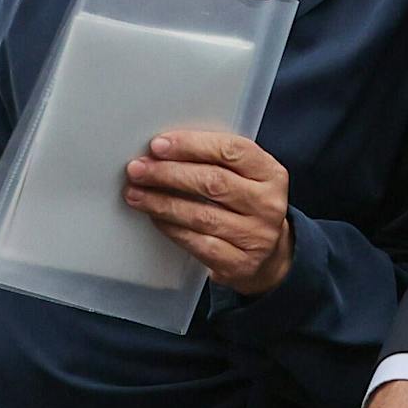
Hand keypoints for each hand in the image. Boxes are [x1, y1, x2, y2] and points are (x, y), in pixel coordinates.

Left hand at [124, 129, 292, 294]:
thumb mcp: (249, 178)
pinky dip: (170, 228)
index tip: (159, 145)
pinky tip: (154, 217)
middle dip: (169, 173)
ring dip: (161, 202)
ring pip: (200, 215)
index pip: (232, 151)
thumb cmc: (249, 207)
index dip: (192, 145)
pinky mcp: (237, 263)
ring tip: (136, 193)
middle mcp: (267, 204)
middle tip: (139, 169)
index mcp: (272, 174)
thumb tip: (168, 150)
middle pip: (213, 182)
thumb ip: (219, 162)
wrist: (269, 255)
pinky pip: (196, 243)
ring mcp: (254, 235)